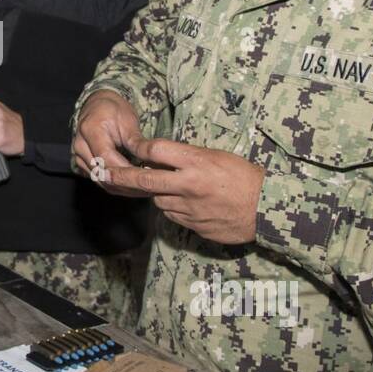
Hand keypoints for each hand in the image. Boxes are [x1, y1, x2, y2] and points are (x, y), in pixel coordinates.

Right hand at [72, 90, 148, 194]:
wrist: (97, 106)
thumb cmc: (113, 110)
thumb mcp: (128, 120)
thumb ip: (137, 142)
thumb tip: (151, 161)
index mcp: (90, 129)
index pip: (106, 157)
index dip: (126, 170)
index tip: (146, 176)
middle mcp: (80, 146)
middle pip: (102, 173)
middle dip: (127, 183)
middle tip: (151, 188)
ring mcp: (79, 157)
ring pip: (101, 181)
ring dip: (123, 189)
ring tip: (146, 192)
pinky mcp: (83, 166)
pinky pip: (100, 181)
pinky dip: (118, 187)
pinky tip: (135, 189)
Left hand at [103, 138, 265, 244]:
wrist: (267, 208)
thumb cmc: (245, 177)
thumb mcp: (217, 156)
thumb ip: (188, 157)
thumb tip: (160, 156)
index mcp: (196, 162)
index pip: (156, 150)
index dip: (140, 147)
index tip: (132, 146)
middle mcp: (188, 184)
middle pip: (144, 178)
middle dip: (121, 175)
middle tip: (105, 172)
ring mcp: (189, 207)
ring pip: (157, 199)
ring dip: (157, 193)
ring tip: (173, 188)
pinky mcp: (192, 225)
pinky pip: (172, 215)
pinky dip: (173, 208)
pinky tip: (187, 204)